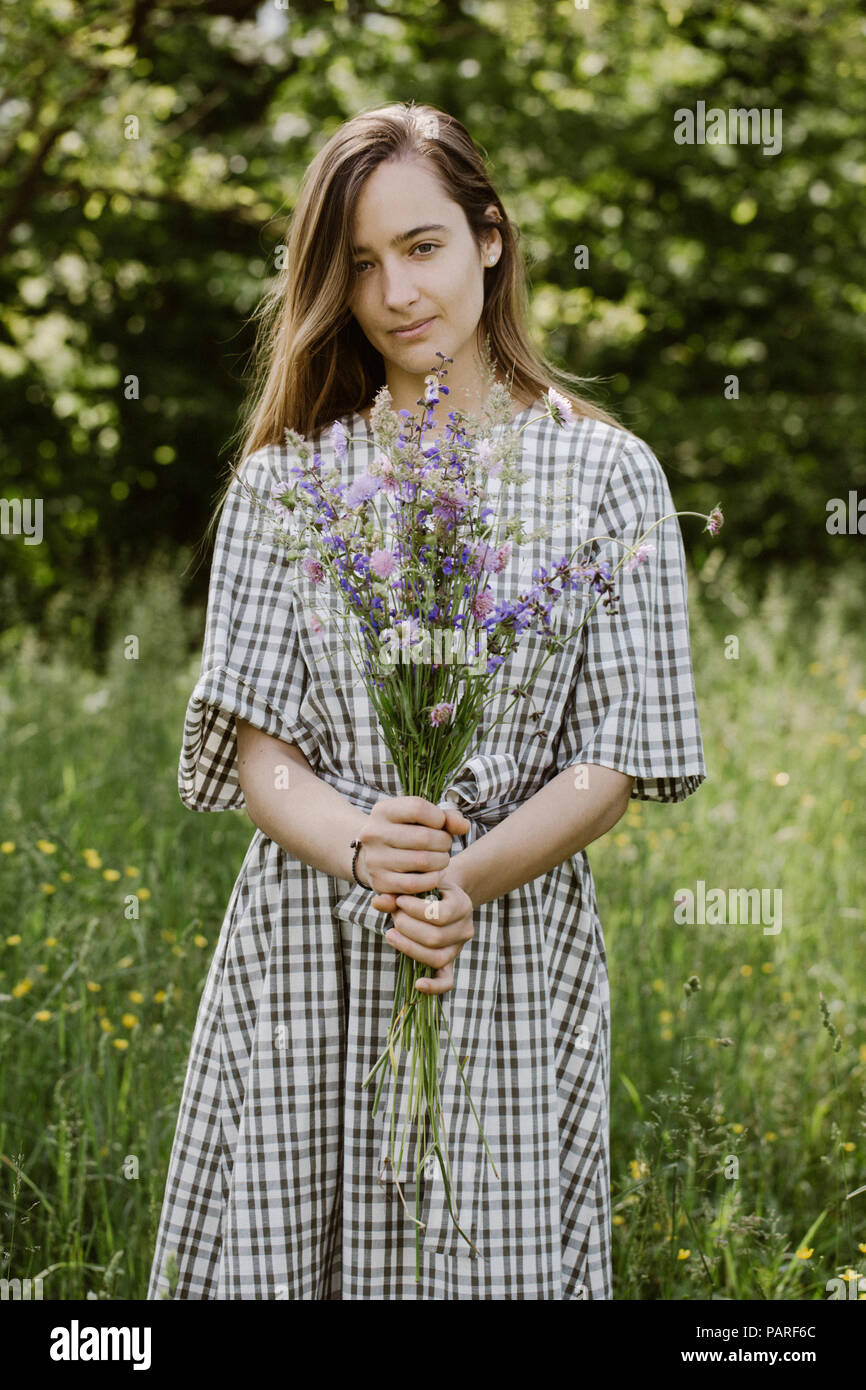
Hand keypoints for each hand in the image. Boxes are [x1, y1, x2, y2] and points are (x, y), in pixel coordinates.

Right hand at [356, 795, 470, 900]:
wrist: (376, 855)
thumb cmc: (406, 832)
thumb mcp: (421, 818)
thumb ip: (446, 818)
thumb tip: (464, 826)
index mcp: (382, 810)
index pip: (418, 808)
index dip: (438, 818)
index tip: (440, 824)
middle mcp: (373, 833)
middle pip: (423, 837)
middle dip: (443, 842)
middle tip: (444, 845)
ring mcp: (374, 859)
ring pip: (422, 861)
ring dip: (441, 861)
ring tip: (441, 859)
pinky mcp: (379, 882)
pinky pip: (415, 884)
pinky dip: (433, 880)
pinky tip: (437, 874)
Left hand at [372, 871, 474, 995]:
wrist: (439, 899)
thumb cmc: (425, 891)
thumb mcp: (417, 887)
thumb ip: (396, 895)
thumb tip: (377, 903)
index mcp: (463, 905)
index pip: (441, 914)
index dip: (416, 910)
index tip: (400, 901)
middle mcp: (465, 929)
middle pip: (436, 938)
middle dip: (408, 927)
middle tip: (395, 917)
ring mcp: (458, 949)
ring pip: (436, 958)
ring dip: (409, 948)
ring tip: (391, 934)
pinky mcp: (450, 964)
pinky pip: (446, 981)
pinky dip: (434, 986)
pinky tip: (418, 984)